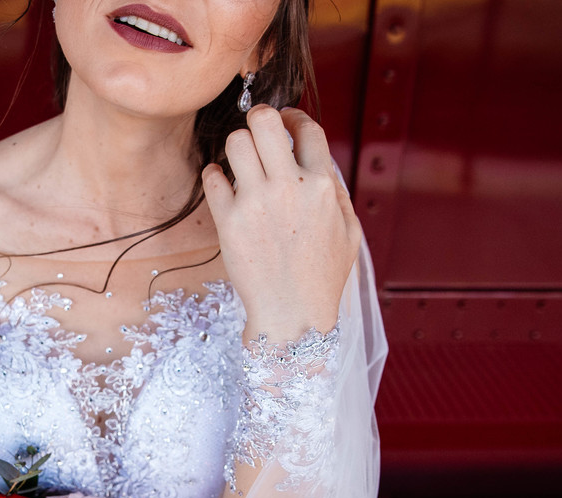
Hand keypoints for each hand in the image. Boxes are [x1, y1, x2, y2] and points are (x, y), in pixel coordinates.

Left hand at [201, 105, 360, 342]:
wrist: (293, 315)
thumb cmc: (322, 277)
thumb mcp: (349, 232)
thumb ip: (337, 192)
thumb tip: (320, 161)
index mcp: (323, 186)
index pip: (307, 127)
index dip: (294, 118)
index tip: (286, 125)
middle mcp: (289, 187)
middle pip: (264, 120)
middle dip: (259, 118)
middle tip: (258, 132)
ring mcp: (256, 203)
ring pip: (235, 141)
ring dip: (237, 146)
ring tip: (241, 162)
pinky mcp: (229, 221)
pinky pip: (212, 177)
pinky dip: (215, 175)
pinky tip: (224, 186)